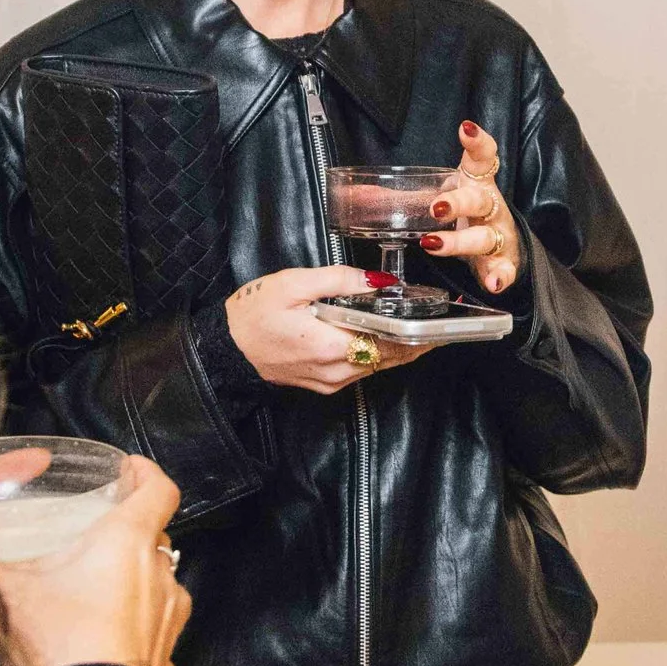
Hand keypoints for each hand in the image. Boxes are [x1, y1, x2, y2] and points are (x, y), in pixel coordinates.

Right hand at [0, 455, 192, 665]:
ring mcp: (168, 621)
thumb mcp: (4, 588)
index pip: (158, 489)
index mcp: (127, 542)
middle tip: (96, 533)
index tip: (129, 470)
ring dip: (138, 579)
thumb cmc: (50, 644)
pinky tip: (109, 638)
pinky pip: (157, 632)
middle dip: (132, 529)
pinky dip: (140, 628)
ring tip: (99, 589)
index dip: (145, 472)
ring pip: (162, 583)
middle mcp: (159, 576)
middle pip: (156, 536)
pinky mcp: (164, 661)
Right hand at [226, 267, 428, 394]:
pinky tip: (385, 340)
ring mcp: (330, 382)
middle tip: (441, 327)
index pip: (390, 343)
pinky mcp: (323, 385)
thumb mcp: (293, 284)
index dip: (418, 334)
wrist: (225, 348)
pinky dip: (377, 356)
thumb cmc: (253, 314)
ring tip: (421, 330)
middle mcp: (336, 371)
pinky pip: (360, 372)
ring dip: (398, 350)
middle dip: (416, 343)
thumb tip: (378, 281)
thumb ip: (339, 280)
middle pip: (389, 358)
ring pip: (377, 367)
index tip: (440, 324)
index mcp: (332, 345)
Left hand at [416, 121, 520, 297]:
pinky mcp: (503, 262)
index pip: (481, 159)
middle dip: (458, 203)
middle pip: (479, 200)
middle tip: (436, 207)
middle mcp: (490, 207)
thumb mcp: (437, 199)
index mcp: (474, 184)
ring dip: (460, 241)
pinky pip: (504, 270)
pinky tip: (493, 284)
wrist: (499, 245)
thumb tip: (358, 195)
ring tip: (435, 244)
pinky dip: (500, 276)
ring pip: (484, 236)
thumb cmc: (465, 215)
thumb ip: (403, 199)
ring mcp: (498, 235)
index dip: (476, 142)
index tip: (465, 130)